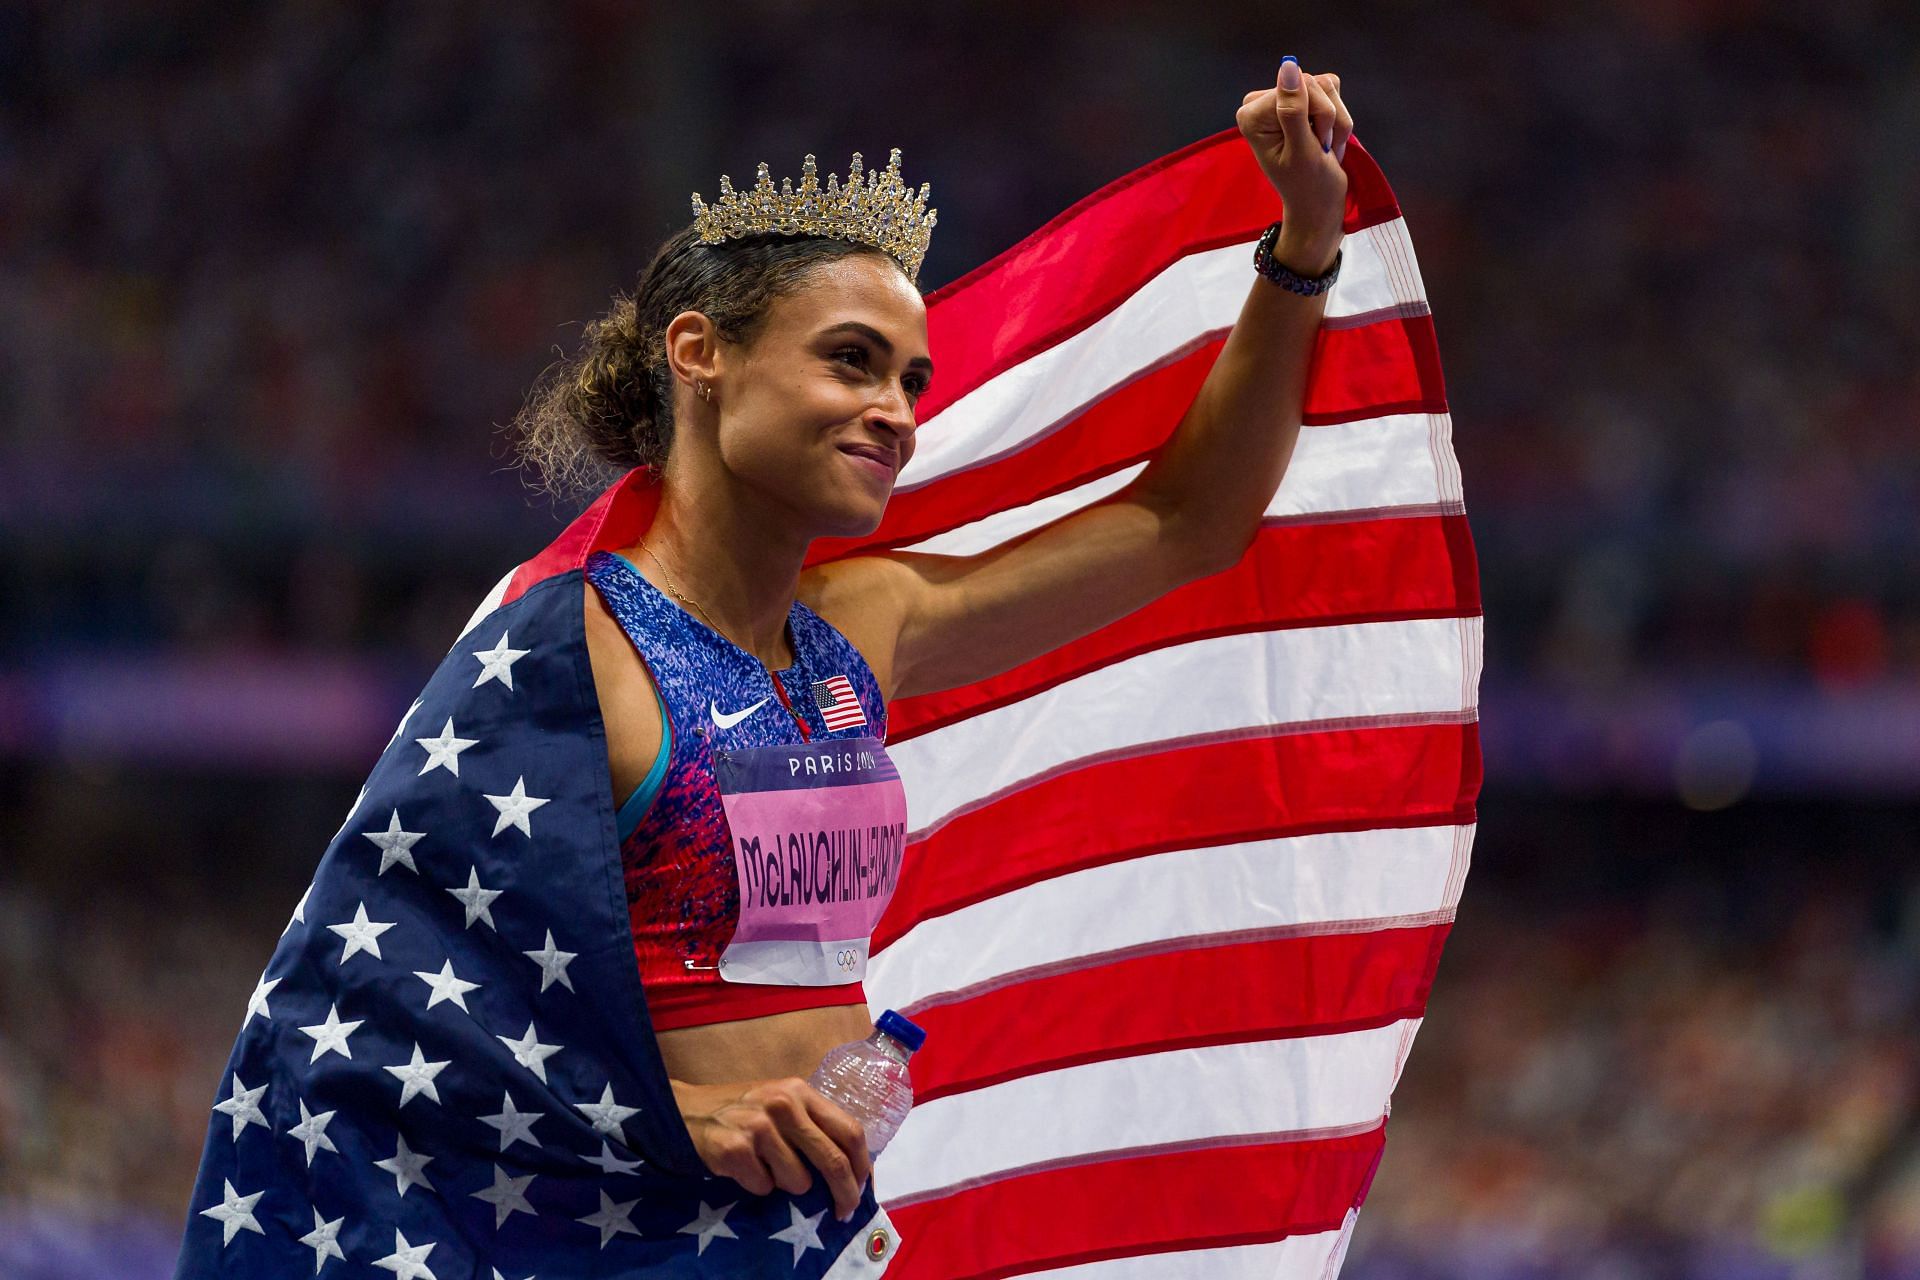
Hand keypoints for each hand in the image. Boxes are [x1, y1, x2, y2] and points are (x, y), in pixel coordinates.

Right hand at [672, 1077, 872, 1221]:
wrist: (684, 1110)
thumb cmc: (741, 1111)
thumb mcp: (780, 1104)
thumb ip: (811, 1126)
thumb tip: (850, 1171)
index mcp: (801, 1091)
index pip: (849, 1130)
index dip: (861, 1165)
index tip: (861, 1188)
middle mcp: (784, 1104)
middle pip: (831, 1159)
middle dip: (843, 1193)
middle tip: (842, 1212)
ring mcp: (759, 1126)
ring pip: (797, 1181)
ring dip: (785, 1185)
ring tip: (765, 1167)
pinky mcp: (735, 1149)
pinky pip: (764, 1187)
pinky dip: (757, 1186)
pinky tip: (743, 1168)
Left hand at [1236, 58, 1351, 274]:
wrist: (1320, 203)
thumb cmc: (1308, 185)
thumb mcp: (1301, 150)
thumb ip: (1293, 110)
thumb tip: (1289, 66)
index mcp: (1252, 113)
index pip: (1296, 87)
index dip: (1316, 115)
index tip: (1312, 144)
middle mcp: (1264, 101)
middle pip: (1312, 84)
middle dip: (1327, 119)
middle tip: (1320, 149)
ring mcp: (1285, 98)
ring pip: (1327, 86)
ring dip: (1336, 122)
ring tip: (1325, 148)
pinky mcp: (1306, 99)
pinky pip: (1334, 89)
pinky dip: (1340, 119)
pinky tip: (1329, 140)